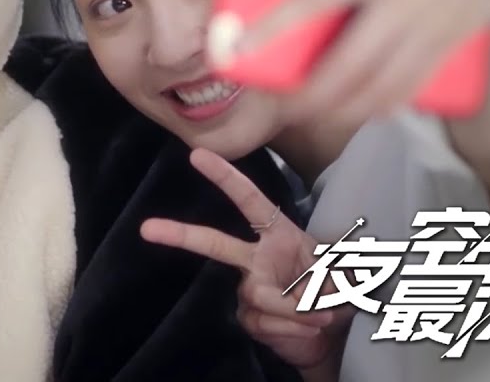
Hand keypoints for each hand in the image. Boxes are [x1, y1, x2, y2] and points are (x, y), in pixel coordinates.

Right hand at [141, 148, 353, 371]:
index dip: (225, 178)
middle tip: (146, 228)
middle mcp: (256, 258)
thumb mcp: (343, 276)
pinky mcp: (247, 317)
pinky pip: (263, 322)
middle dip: (180, 234)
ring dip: (295, 309)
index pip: (249, 201)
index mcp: (278, 235)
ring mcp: (247, 289)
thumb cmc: (337, 291)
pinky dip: (292, 328)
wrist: (332, 334)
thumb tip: (303, 301)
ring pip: (259, 294)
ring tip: (321, 317)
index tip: (198, 155)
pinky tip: (305, 330)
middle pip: (214, 244)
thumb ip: (322, 282)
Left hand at [236, 0, 489, 134]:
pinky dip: (381, 107)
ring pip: (380, 86)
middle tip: (281, 109)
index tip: (239, 49)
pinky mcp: (448, 47)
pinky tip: (358, 114)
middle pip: (349, 62)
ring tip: (311, 117)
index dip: (274, 25)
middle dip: (310, 95)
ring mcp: (428, 27)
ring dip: (342, 110)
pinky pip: (411, 89)